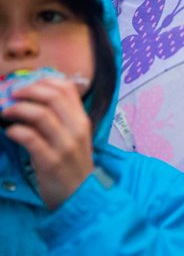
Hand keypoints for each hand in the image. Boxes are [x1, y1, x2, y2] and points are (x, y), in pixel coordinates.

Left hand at [1, 77, 93, 209]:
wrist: (80, 196)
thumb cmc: (73, 164)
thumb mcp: (75, 137)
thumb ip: (62, 118)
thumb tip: (36, 99)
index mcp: (82, 120)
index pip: (66, 88)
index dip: (43, 81)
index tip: (28, 86)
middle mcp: (76, 129)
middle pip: (52, 96)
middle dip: (27, 91)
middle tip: (12, 96)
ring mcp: (65, 145)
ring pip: (40, 114)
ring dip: (17, 109)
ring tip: (7, 112)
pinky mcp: (51, 161)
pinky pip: (30, 138)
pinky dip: (15, 131)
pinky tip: (11, 133)